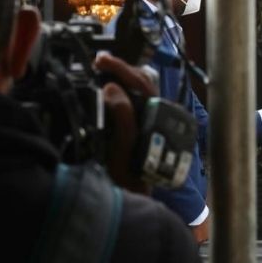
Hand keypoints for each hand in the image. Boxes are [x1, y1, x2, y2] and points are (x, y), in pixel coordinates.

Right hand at [94, 53, 158, 194]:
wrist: (135, 200)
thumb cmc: (129, 181)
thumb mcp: (122, 152)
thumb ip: (123, 121)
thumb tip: (113, 89)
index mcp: (157, 120)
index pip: (142, 85)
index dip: (121, 69)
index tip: (101, 62)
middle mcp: (161, 118)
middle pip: (145, 83)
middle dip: (123, 69)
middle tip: (100, 61)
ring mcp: (156, 121)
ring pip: (144, 91)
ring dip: (125, 78)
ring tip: (105, 69)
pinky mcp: (149, 126)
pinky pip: (140, 101)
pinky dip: (126, 90)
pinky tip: (113, 88)